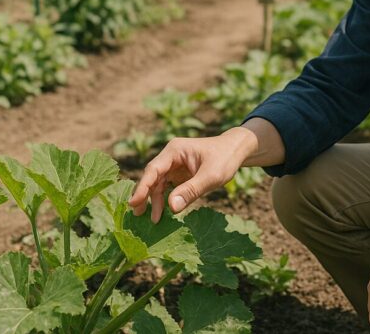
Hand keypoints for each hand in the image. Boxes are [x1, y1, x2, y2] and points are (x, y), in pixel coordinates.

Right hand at [128, 136, 244, 222]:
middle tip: (138, 215)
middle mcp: (170, 156)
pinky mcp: (179, 174)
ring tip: (155, 220)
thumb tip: (171, 207)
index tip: (134, 203)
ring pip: (158, 184)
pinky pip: (167, 187)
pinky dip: (165, 199)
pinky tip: (164, 213)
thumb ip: (191, 190)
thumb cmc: (225, 158)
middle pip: (152, 178)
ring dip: (156, 201)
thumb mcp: (211, 176)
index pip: (153, 170)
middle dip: (145, 196)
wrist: (236, 150)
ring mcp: (174, 165)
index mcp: (174, 151)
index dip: (142, 187)